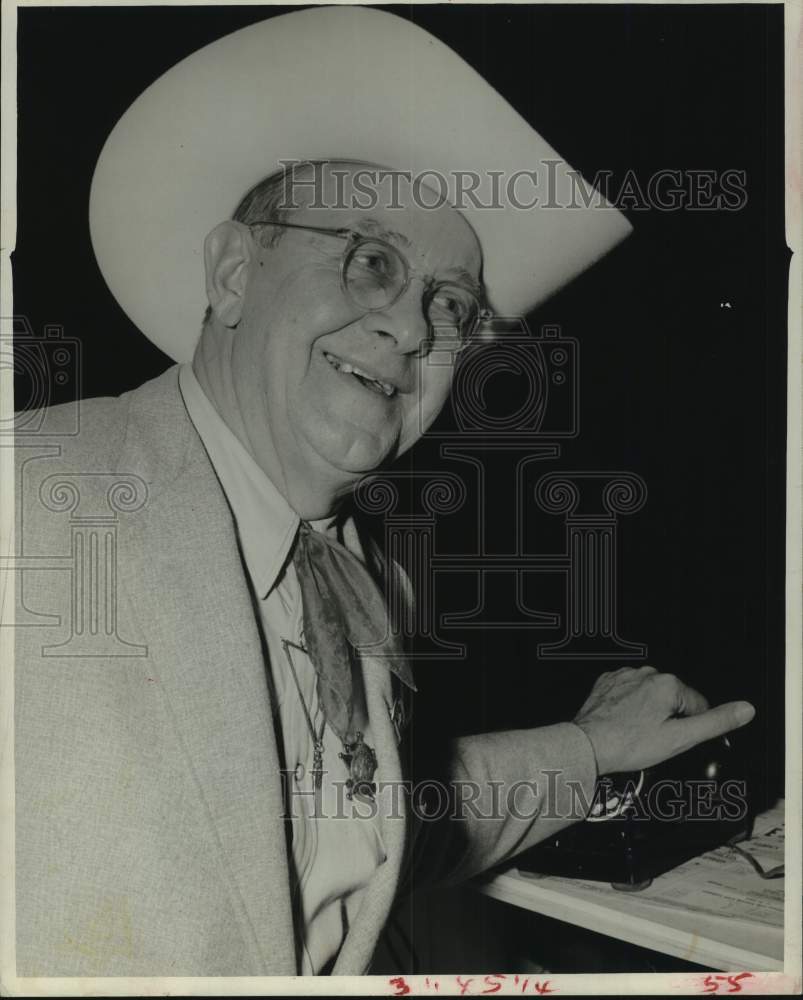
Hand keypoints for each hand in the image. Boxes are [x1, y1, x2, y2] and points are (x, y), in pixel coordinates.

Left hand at [572, 666, 754, 775]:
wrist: (588, 745)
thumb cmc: (630, 744)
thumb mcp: (680, 738)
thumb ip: (715, 722)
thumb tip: (745, 709)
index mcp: (669, 684)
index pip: (697, 705)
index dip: (690, 727)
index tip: (676, 740)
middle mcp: (647, 673)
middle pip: (673, 699)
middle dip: (669, 718)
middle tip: (654, 739)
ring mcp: (625, 676)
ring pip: (650, 695)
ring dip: (648, 711)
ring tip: (636, 732)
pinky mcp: (607, 682)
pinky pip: (628, 692)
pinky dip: (629, 706)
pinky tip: (623, 722)